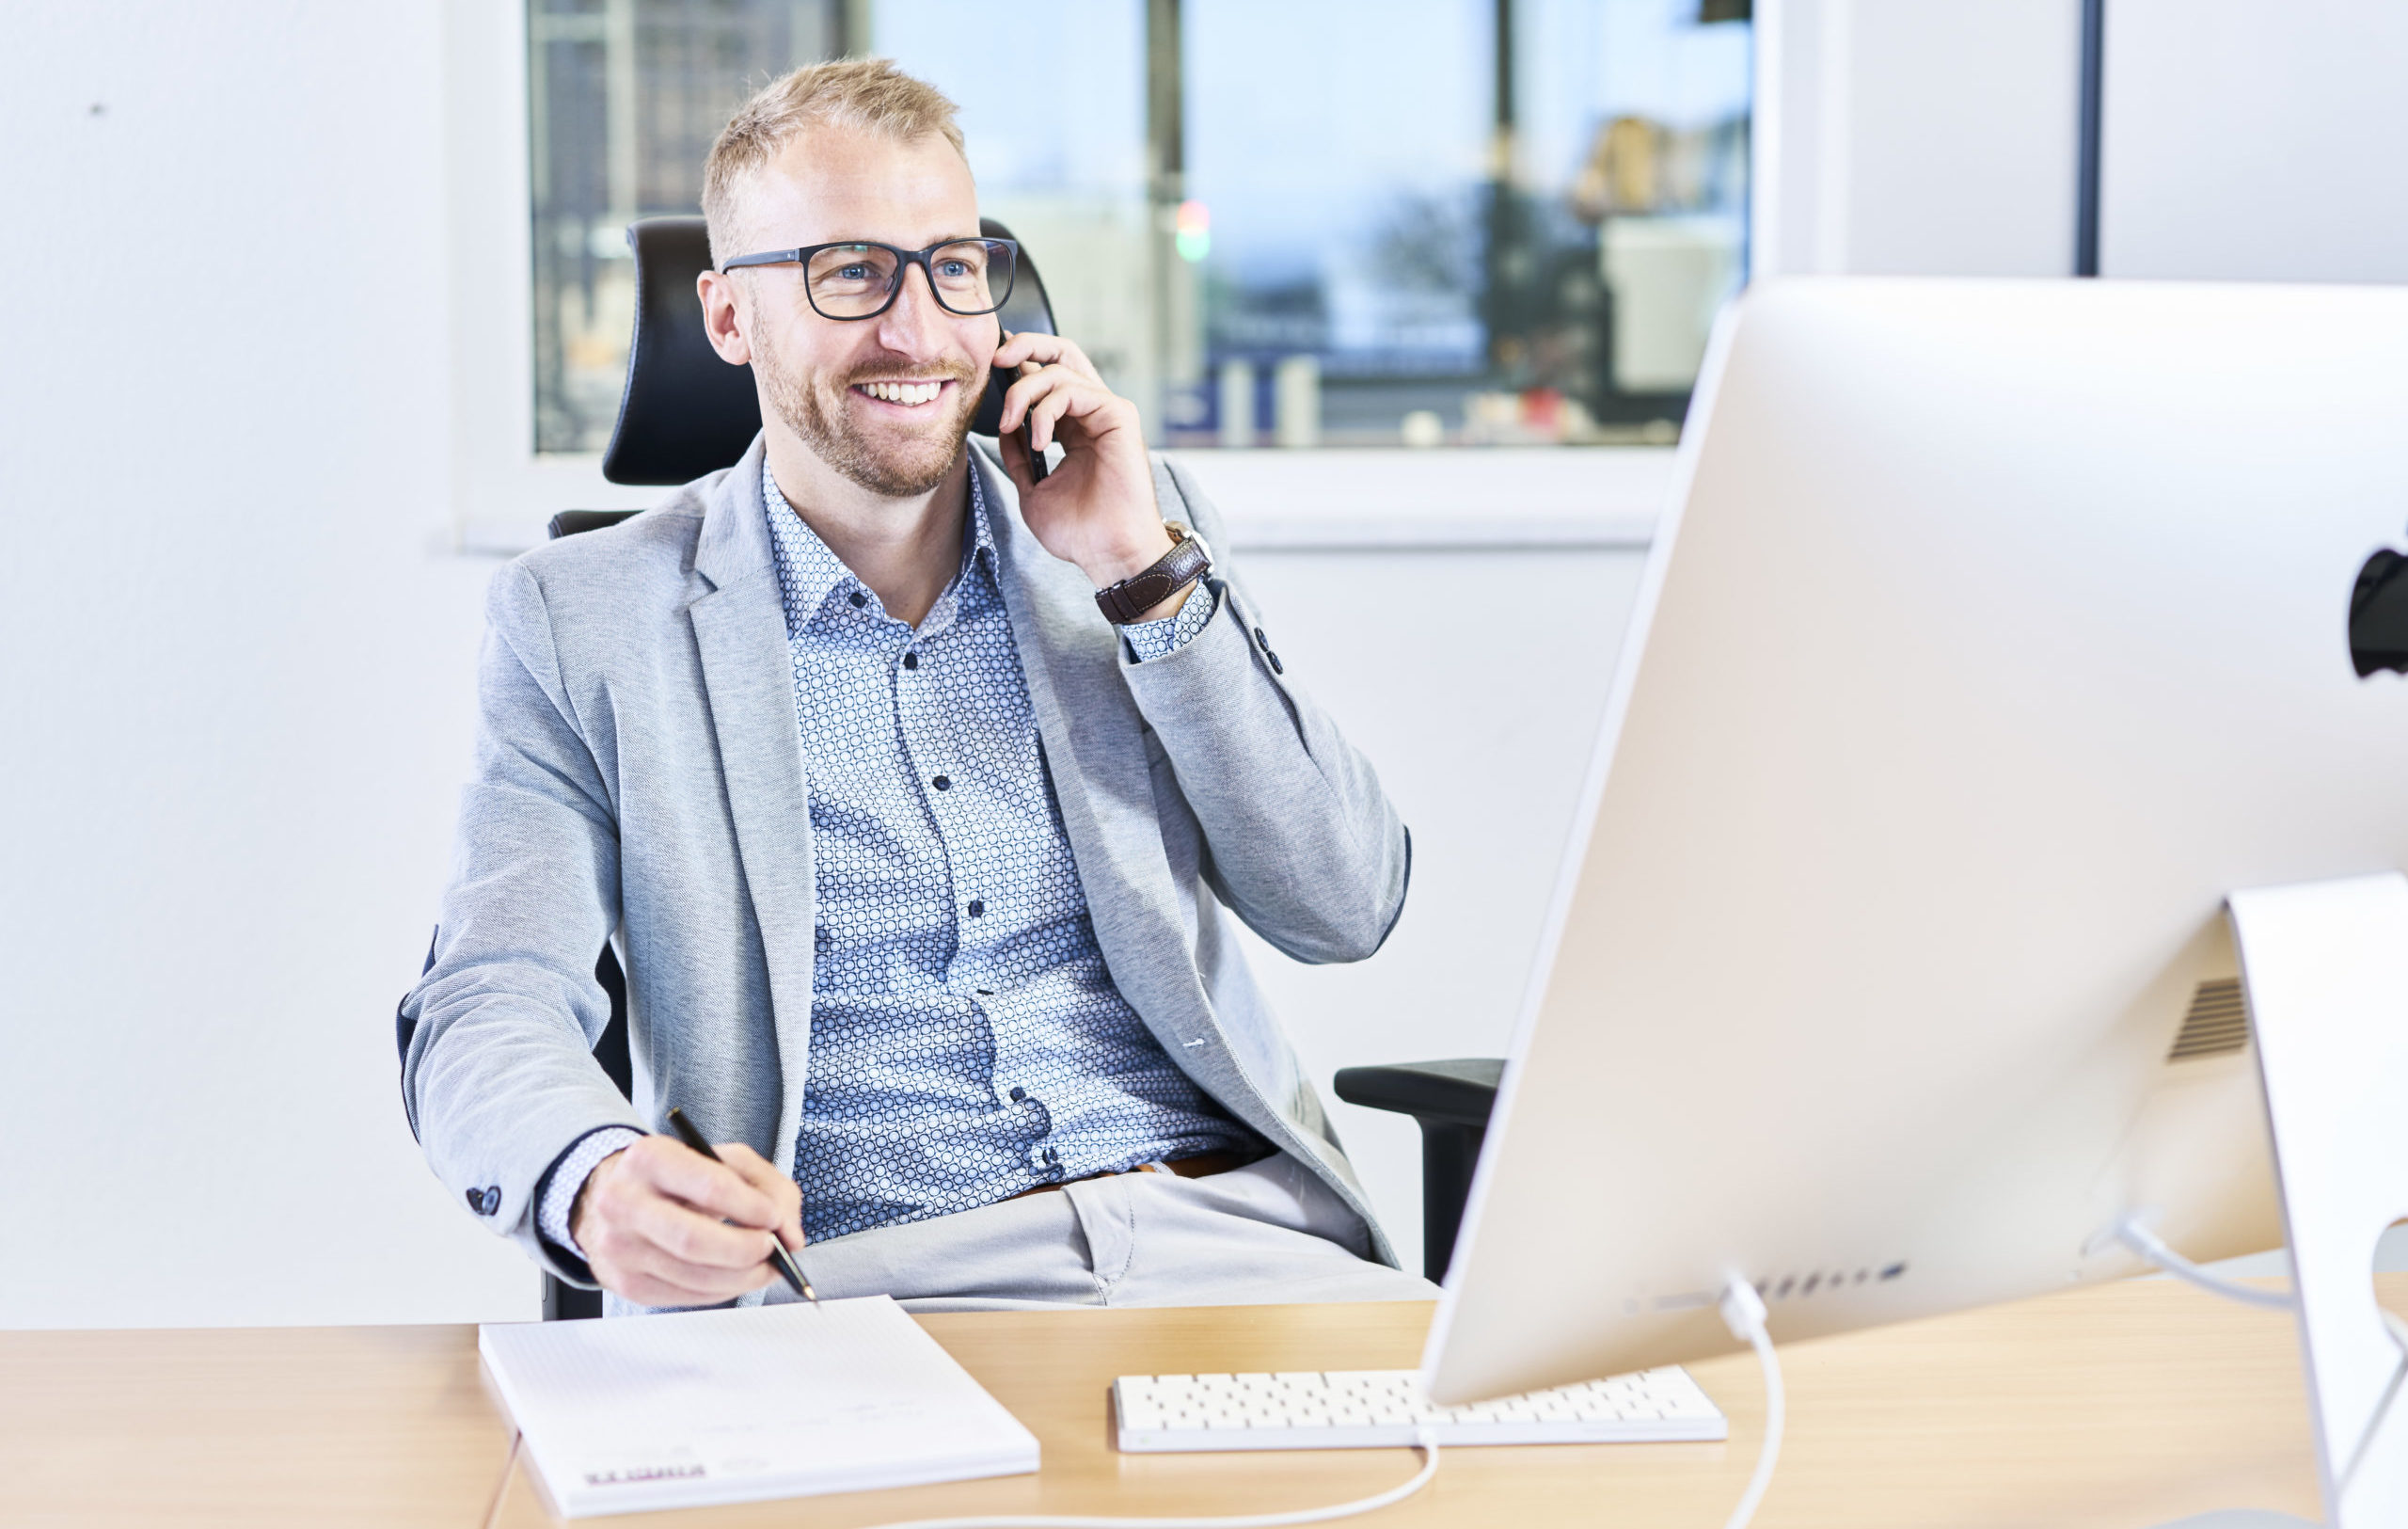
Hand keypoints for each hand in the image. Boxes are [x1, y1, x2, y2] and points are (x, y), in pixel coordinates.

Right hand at [569, 1134, 804, 1307]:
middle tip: (773, 1248)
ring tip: (764, 1264)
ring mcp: (620, 1248)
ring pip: (695, 1277)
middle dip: (746, 1250)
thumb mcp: (725, 1160)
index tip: (776, 1218)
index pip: (711, 1187)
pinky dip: (723, 1290)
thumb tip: (791, 1237)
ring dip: (743, 1277)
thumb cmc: (680, 1179)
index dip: (753, 1208)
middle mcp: (623, 1203)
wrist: (616, 1198)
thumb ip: (769, 1188)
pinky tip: (734, 1274)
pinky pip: (687, 1297)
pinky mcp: (626, 1283)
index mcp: (649, 1158)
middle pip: (695, 1241)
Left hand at [992, 331, 1184, 610]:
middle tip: (995, 359)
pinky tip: (1040, 441)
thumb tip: (1005, 425)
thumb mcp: (1032, 489)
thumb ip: (1018, 455)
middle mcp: (1092, 413)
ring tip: (1010, 424)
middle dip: (1024, 345)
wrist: (1108, 553)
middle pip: (1061, 353)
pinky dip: (1046, 411)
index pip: (1047, 376)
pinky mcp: (1119, 415)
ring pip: (1059, 370)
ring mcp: (1107, 412)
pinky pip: (1075, 390)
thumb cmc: (1080, 531)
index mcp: (1074, 426)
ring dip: (1023, 392)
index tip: (989, 368)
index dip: (1019, 362)